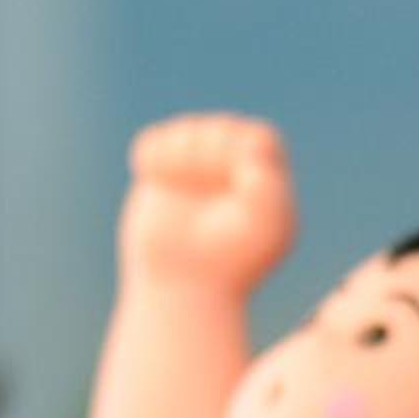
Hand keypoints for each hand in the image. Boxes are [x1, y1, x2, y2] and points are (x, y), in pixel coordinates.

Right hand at [119, 114, 295, 293]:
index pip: (258, 139)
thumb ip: (269, 186)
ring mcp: (194, 169)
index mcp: (264, 178)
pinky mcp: (161, 174)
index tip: (235, 178)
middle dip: (210, 149)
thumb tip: (255, 148)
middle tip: (198, 183)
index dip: (242, 151)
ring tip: (172, 177)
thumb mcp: (264, 227)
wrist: (184, 287)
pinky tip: (149, 173)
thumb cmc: (231, 262)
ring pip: (188, 130)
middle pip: (223, 129)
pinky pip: (154, 141)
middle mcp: (231, 168)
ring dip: (181, 149)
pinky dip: (152, 153)